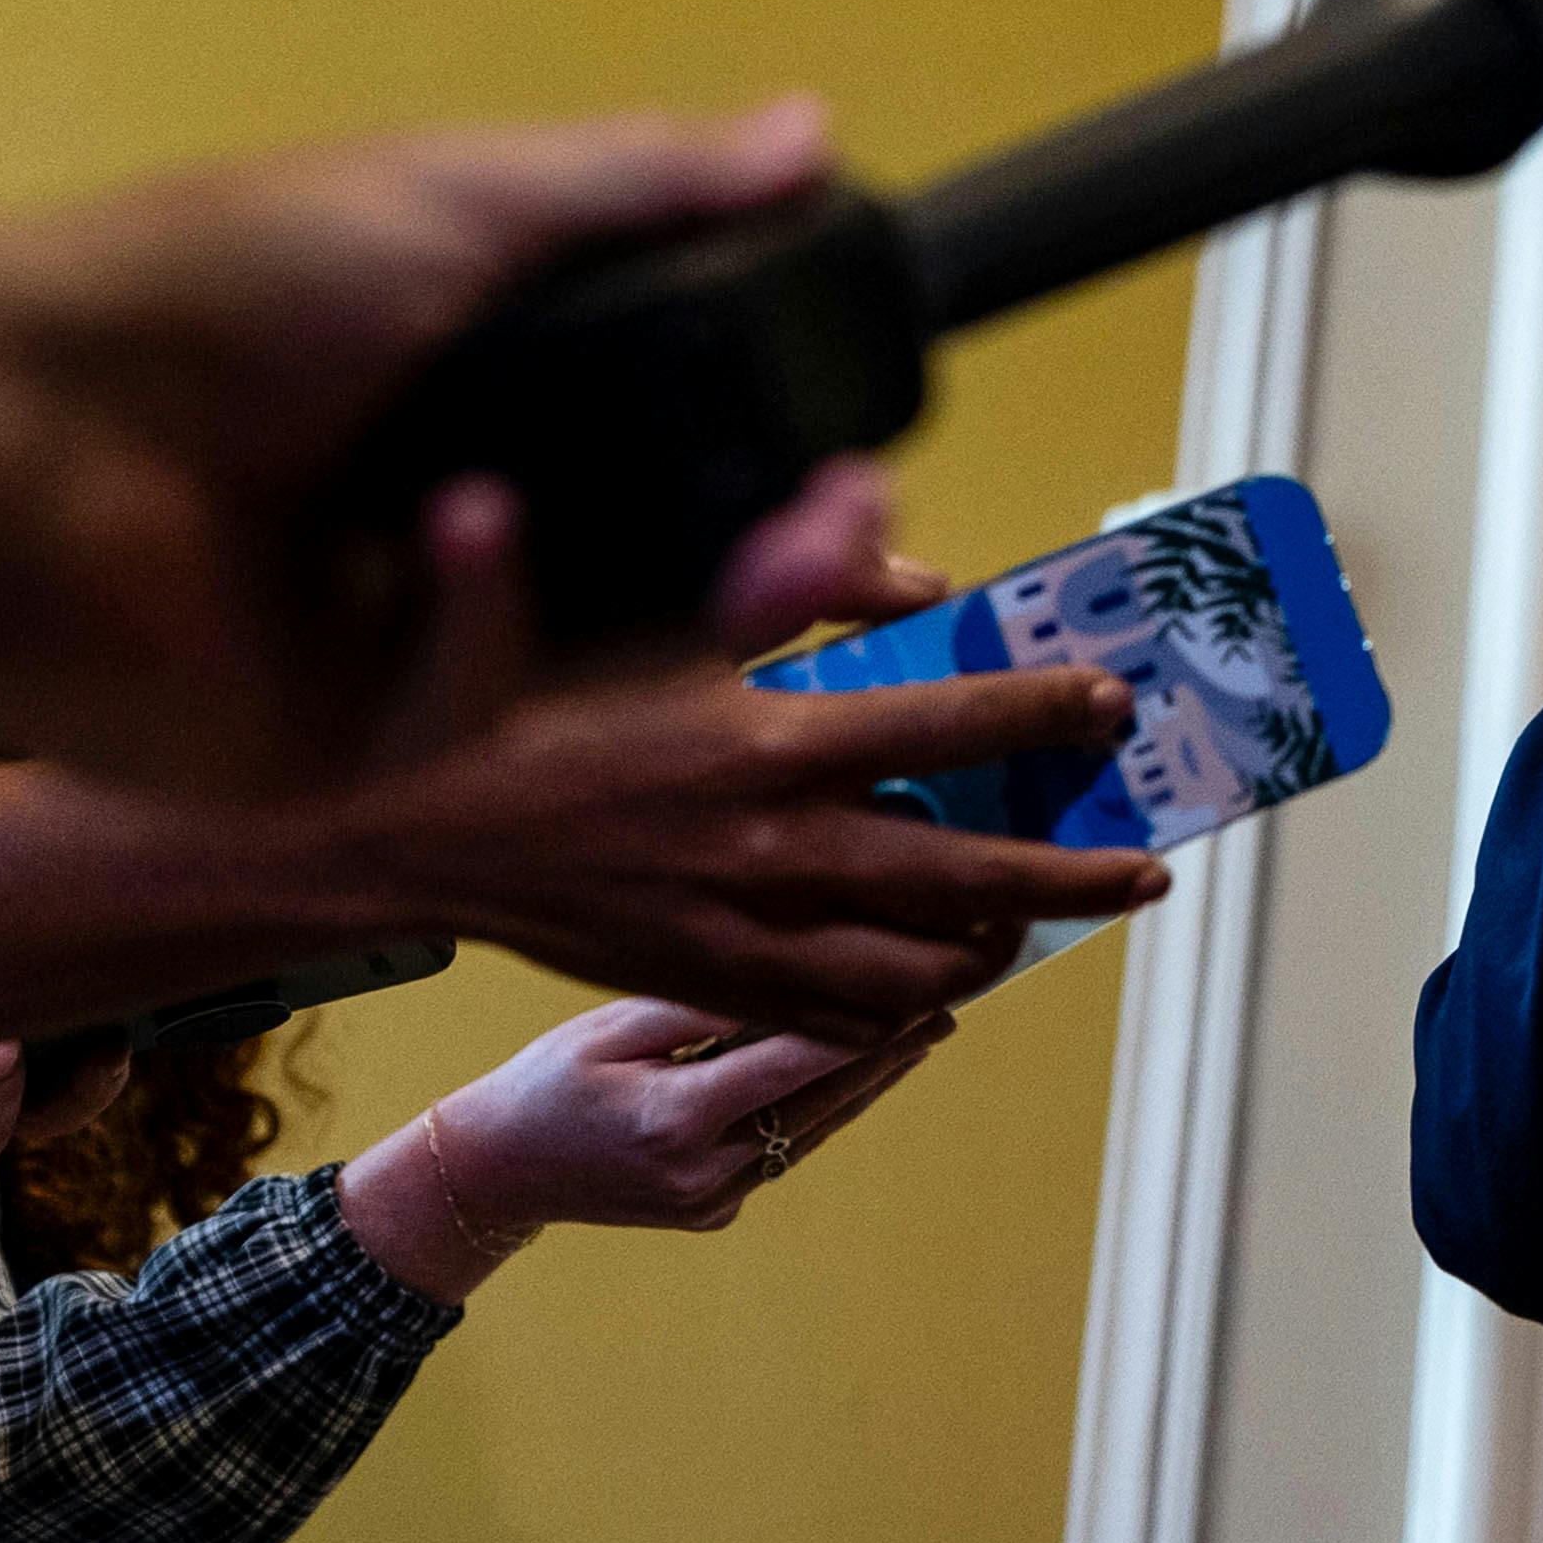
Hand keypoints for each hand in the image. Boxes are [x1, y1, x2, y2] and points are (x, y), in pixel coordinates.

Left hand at [0, 105, 906, 795]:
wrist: (1, 423)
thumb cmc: (208, 288)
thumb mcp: (455, 197)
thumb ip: (645, 183)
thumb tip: (806, 128)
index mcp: (485, 413)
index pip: (684, 469)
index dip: (784, 473)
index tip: (856, 459)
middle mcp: (453, 536)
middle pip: (671, 590)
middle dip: (782, 569)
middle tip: (844, 532)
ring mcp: (394, 652)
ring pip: (597, 675)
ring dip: (695, 612)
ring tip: (767, 554)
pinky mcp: (332, 751)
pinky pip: (464, 713)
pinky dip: (481, 619)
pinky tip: (459, 530)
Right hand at [280, 649, 1163, 1043]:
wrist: (396, 840)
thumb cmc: (512, 711)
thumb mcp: (652, 613)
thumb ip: (766, 571)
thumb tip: (884, 527)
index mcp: (761, 742)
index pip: (946, 728)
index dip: (1042, 715)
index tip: (1111, 706)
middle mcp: (767, 849)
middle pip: (963, 873)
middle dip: (1069, 873)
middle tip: (1145, 870)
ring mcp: (738, 932)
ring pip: (912, 965)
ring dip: (992, 945)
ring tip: (1044, 920)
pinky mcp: (702, 983)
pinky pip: (833, 1014)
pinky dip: (900, 1003)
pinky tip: (936, 977)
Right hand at [336, 999, 953, 1303]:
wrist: (495, 1174)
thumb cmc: (542, 1085)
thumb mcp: (609, 1027)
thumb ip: (704, 1006)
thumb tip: (794, 972)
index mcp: (675, 1120)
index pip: (799, 1060)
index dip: (869, 1019)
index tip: (921, 980)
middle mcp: (704, 1171)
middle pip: (823, 1102)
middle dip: (888, 1051)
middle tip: (950, 1002)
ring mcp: (713, 1202)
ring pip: (813, 1130)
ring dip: (867, 1083)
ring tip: (923, 1032)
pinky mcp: (714, 1214)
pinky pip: (781, 1151)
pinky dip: (815, 1110)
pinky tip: (850, 1069)